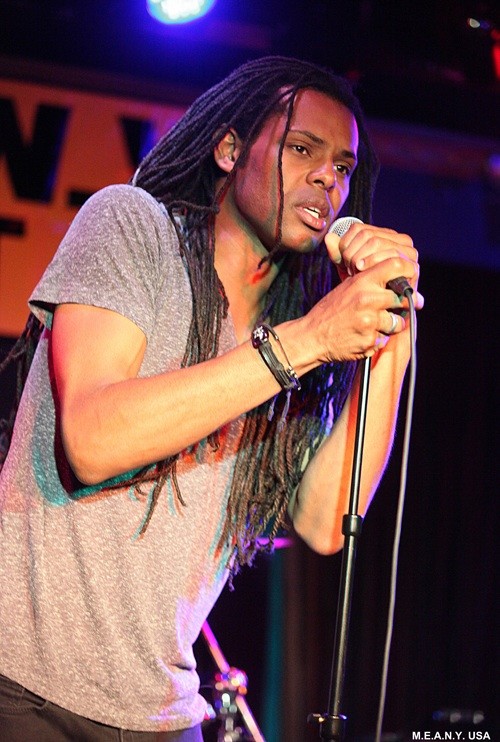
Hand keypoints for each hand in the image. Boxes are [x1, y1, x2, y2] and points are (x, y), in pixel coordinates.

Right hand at [305, 223, 423, 361]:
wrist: (312, 336)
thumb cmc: (330, 310)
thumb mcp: (347, 286)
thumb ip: (371, 279)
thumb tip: (398, 272)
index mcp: (362, 282)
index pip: (395, 265)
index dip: (407, 271)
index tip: (408, 278)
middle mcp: (368, 299)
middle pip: (402, 297)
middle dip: (400, 305)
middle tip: (390, 308)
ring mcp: (370, 321)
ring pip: (398, 322)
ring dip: (390, 325)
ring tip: (373, 324)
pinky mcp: (370, 340)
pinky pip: (386, 339)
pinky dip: (378, 339)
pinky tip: (363, 335)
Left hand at [325, 221, 422, 306]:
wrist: (375, 308)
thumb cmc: (361, 286)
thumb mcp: (346, 268)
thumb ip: (337, 252)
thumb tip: (329, 237)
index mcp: (386, 235)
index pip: (360, 229)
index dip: (346, 245)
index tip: (343, 262)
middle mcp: (403, 241)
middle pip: (369, 236)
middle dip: (355, 255)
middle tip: (351, 271)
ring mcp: (410, 253)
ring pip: (377, 243)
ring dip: (363, 260)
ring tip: (358, 274)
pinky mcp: (413, 266)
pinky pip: (390, 257)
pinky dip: (375, 265)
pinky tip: (367, 276)